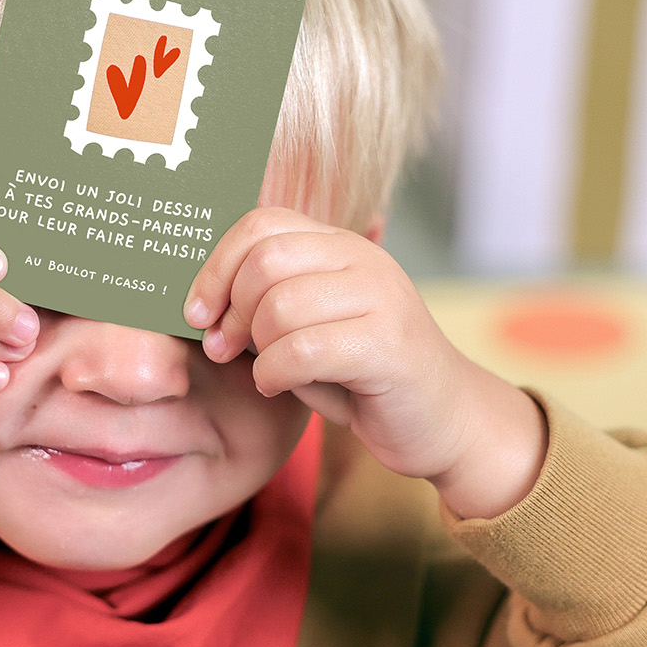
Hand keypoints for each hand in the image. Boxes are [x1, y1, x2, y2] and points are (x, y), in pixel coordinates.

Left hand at [184, 209, 546, 519]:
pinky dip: (274, 374)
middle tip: (224, 348)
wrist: (448, 422)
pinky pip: (302, 351)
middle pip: (264, 261)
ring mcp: (381, 298)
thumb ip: (268, 302)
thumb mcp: (311, 327)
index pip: (261, 224)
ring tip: (266, 370)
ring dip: (256, 349)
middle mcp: (363, 260)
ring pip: (279, 307)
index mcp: (341, 246)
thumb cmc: (365, 379)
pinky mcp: (388, 345)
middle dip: (231, 310)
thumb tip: (198, 301)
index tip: (198, 312)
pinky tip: (279, 386)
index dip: (216, 267)